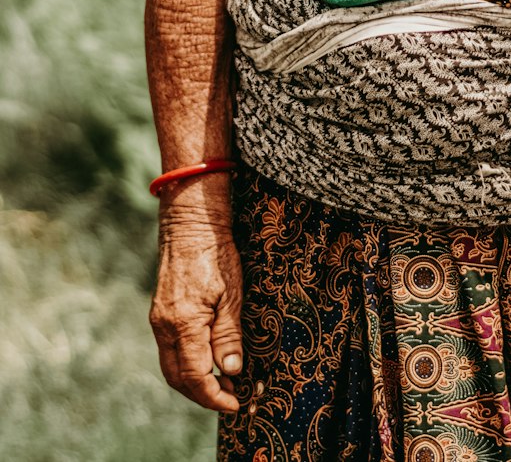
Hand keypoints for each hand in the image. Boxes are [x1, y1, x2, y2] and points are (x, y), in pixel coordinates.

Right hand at [149, 204, 243, 413]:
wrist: (190, 225)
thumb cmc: (215, 254)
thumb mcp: (232, 294)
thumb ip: (228, 335)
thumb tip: (230, 370)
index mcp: (183, 323)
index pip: (195, 375)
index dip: (214, 396)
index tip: (234, 403)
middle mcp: (164, 326)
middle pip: (178, 378)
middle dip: (202, 395)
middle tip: (229, 397)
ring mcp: (158, 320)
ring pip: (171, 366)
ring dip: (193, 382)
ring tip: (221, 382)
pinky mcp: (159, 314)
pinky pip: (169, 350)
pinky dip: (186, 363)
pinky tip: (206, 359)